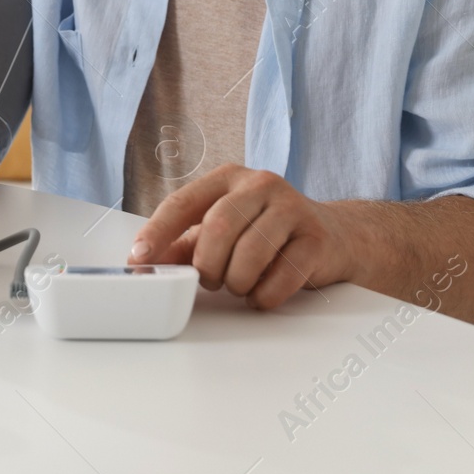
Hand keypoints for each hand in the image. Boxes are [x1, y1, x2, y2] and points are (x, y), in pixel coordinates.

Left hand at [129, 164, 359, 309]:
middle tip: (211, 281)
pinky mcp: (316, 237)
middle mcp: (259, 184)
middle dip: (207, 266)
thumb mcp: (221, 231)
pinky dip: (265, 295)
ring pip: (250, 253)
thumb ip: (183, 244)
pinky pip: (283, 275)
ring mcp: (292, 207)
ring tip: (239, 285)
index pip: (182, 202)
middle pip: (217, 228)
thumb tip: (142, 264)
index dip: (156, 232)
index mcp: (227, 178)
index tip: (138, 259)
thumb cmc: (266, 233)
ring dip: (237, 282)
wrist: (335, 236)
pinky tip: (263, 293)